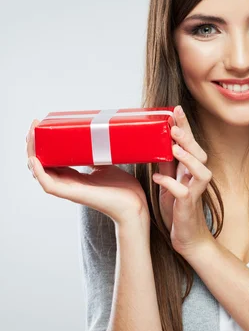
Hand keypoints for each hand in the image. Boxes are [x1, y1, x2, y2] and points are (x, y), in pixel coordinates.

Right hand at [25, 119, 149, 225]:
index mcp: (74, 177)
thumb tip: (97, 137)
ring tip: (31, 135)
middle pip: (41, 164)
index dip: (43, 145)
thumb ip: (99, 155)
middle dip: (34, 145)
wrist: (135, 205)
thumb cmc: (124, 190)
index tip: (40, 125)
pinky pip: (50, 186)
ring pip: (40, 173)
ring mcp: (69, 189)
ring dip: (32, 154)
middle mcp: (68, 183)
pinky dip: (40, 173)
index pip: (51, 160)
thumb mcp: (108, 165)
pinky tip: (35, 160)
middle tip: (34, 125)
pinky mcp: (74, 195)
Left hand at [153, 105, 213, 256]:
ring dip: (187, 158)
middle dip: (188, 138)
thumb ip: (164, 163)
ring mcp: (195, 191)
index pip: (190, 143)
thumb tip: (152, 143)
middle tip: (174, 126)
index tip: (175, 109)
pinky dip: (171, 184)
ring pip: (201, 171)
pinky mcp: (189, 205)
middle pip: (199, 153)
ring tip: (173, 148)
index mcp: (191, 169)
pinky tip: (158, 179)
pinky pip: (183, 192)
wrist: (186, 236)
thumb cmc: (178, 208)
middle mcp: (197, 178)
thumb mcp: (168, 181)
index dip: (185, 125)